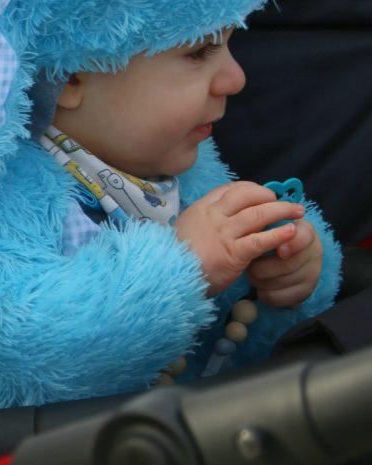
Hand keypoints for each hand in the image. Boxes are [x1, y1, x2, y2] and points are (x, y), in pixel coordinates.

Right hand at [174, 181, 303, 296]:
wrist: (167, 274)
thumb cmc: (175, 256)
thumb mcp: (186, 229)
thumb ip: (204, 222)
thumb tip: (223, 221)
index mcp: (201, 208)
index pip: (231, 190)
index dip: (252, 189)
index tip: (263, 195)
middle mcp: (213, 216)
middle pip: (248, 195)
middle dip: (269, 196)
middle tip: (284, 202)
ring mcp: (224, 233)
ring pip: (259, 214)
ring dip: (282, 210)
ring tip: (297, 212)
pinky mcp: (233, 253)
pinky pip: (261, 240)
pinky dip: (279, 234)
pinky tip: (291, 232)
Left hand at [248, 219, 322, 306]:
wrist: (290, 261)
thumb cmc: (274, 239)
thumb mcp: (271, 226)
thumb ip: (264, 222)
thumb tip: (253, 220)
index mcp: (305, 232)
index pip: (302, 238)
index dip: (291, 245)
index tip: (279, 251)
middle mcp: (314, 253)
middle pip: (287, 265)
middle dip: (260, 267)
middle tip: (248, 263)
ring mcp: (312, 275)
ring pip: (278, 283)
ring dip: (258, 280)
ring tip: (252, 272)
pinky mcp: (304, 293)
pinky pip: (276, 297)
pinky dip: (263, 293)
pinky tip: (261, 285)